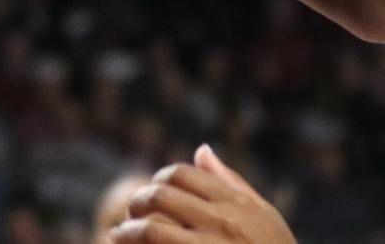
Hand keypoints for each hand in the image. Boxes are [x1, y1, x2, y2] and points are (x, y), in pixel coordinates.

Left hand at [113, 146, 294, 242]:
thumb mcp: (265, 218)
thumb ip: (232, 184)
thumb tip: (201, 150)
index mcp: (237, 205)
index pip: (180, 174)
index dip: (159, 180)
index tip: (153, 195)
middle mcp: (223, 224)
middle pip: (160, 196)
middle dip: (138, 203)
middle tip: (131, 215)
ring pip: (150, 229)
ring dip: (127, 232)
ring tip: (119, 237)